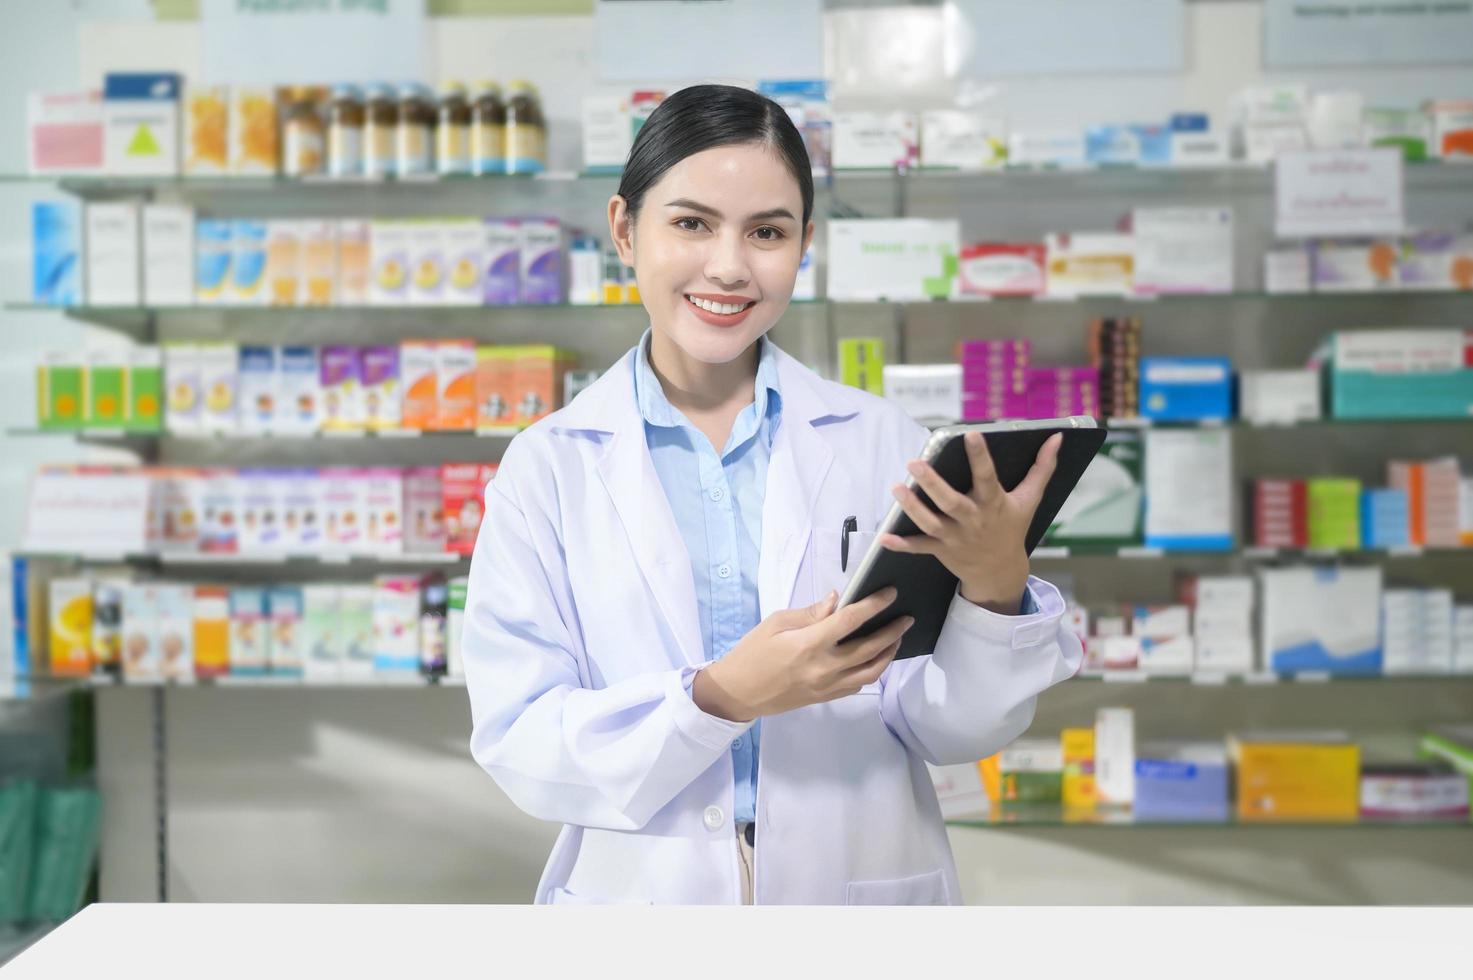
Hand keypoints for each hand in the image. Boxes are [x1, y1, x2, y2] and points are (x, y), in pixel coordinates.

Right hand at [692, 588, 913, 721]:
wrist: (737, 693)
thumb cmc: (752, 653)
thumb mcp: (776, 623)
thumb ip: (810, 613)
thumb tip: (837, 600)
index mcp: (809, 644)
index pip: (851, 621)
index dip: (874, 605)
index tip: (890, 593)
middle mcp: (824, 668)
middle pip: (869, 648)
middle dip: (892, 631)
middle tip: (906, 617)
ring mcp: (827, 686)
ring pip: (870, 672)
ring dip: (888, 654)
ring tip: (896, 638)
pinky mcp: (825, 698)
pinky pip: (858, 685)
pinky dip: (872, 670)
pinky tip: (877, 658)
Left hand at [879, 431, 1061, 614]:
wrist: (1000, 571)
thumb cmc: (1013, 527)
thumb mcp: (1030, 499)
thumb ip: (1042, 468)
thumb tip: (1057, 438)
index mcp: (993, 503)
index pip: (987, 476)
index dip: (980, 456)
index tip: (970, 434)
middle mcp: (973, 520)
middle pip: (950, 502)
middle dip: (932, 483)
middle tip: (914, 463)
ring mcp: (955, 537)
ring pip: (930, 523)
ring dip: (912, 508)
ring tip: (896, 487)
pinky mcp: (941, 549)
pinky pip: (919, 548)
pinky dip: (902, 545)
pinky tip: (885, 537)